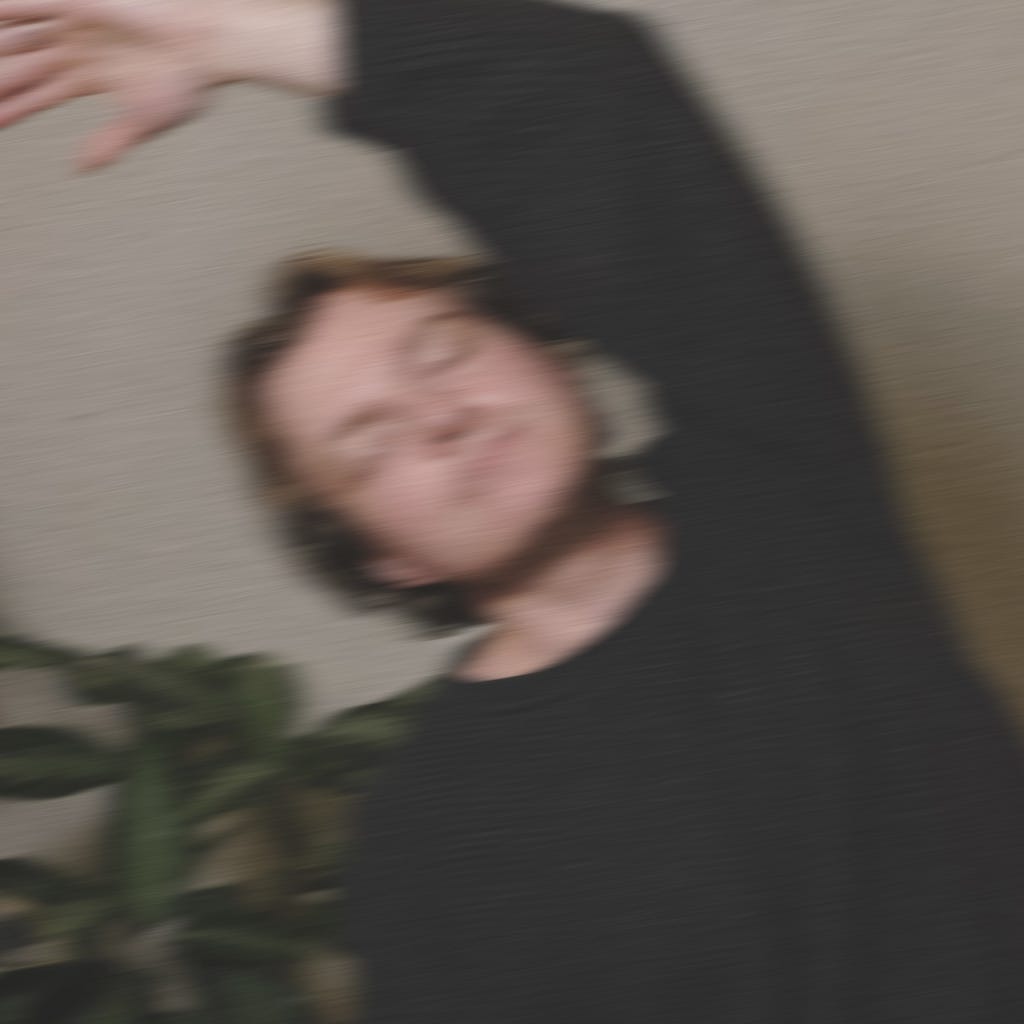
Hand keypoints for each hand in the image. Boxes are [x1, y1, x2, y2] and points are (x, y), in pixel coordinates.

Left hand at [0, 0, 338, 171]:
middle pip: (22, 66)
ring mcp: (74, 21)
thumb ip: (111, 141)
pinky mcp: (76, 2)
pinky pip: (27, 5)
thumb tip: (81, 167)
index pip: (39, 95)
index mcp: (92, 76)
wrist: (204, 45)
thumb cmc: (186, 84)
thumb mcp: (144, 119)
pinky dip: (7, 13)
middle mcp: (77, 46)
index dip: (14, 108)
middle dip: (0, 82)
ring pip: (17, 36)